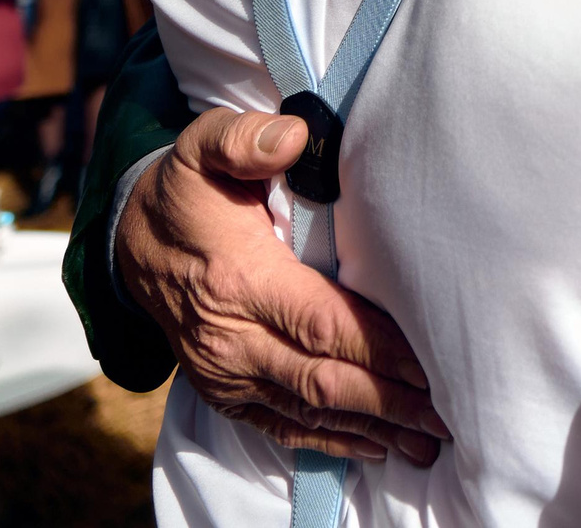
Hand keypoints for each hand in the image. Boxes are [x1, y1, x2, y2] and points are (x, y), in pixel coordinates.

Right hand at [118, 107, 449, 464]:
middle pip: (323, 379)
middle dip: (390, 400)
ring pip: (308, 411)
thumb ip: (244, 139)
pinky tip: (377, 445)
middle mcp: (230, 339)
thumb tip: (293, 135)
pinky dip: (331, 440)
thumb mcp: (204, 147)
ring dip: (372, 428)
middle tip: (450, 412)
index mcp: (238, 281)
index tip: (432, 361)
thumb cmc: (187, 191)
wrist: (130, 242)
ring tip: (429, 440)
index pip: (323, 324)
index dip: (379, 348)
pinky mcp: (224, 391)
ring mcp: (225, 373)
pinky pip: (281, 426)